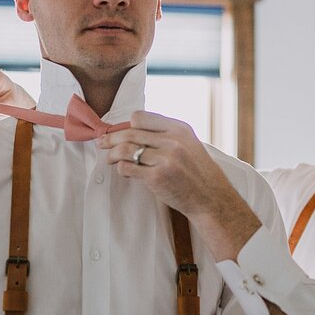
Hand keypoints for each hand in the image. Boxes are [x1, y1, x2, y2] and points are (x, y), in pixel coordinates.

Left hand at [98, 111, 261, 260]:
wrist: (211, 197)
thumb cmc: (198, 172)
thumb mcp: (189, 144)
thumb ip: (167, 135)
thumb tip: (136, 130)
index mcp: (179, 128)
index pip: (141, 117)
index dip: (128, 125)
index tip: (121, 132)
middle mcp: (172, 140)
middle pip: (130, 132)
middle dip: (112, 138)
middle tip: (102, 143)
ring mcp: (165, 159)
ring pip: (126, 149)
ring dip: (112, 153)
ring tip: (109, 158)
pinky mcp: (157, 177)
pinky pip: (128, 167)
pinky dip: (121, 168)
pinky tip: (123, 171)